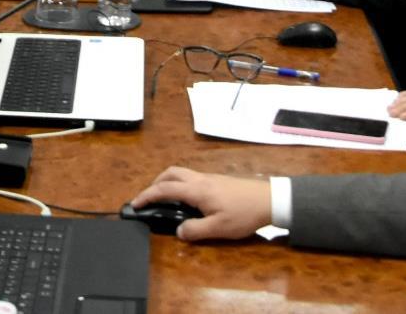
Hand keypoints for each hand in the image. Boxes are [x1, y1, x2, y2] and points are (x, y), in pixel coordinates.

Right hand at [131, 166, 272, 240]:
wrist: (270, 200)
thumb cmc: (244, 214)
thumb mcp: (219, 229)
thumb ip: (195, 230)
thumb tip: (178, 231)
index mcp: (197, 190)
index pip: (165, 189)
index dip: (147, 196)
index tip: (135, 204)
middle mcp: (200, 180)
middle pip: (171, 173)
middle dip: (155, 183)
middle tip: (149, 198)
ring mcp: (210, 178)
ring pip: (182, 173)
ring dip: (168, 182)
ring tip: (166, 198)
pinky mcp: (218, 180)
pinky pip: (192, 177)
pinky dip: (181, 184)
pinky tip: (188, 199)